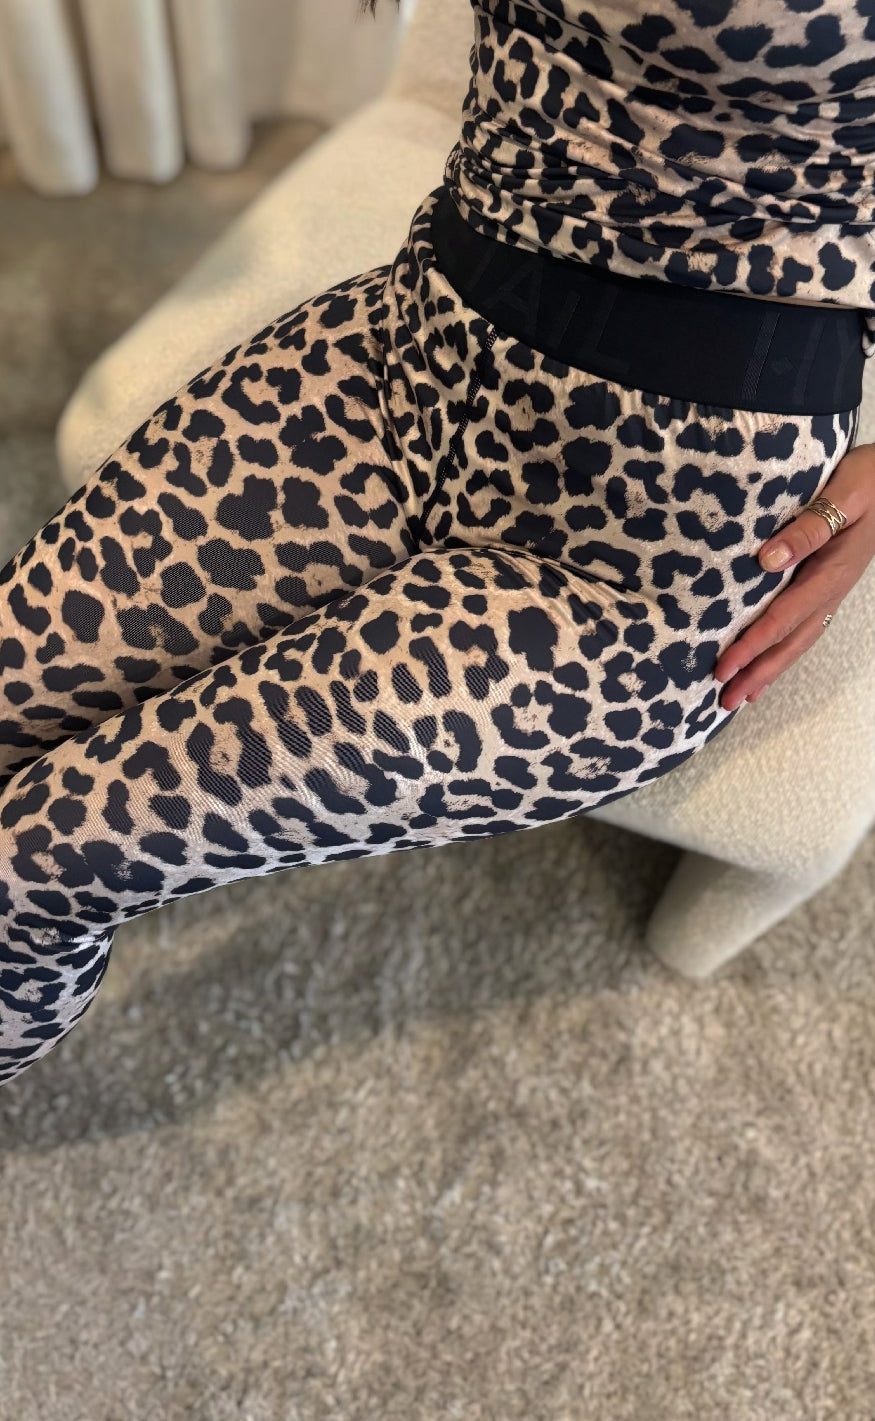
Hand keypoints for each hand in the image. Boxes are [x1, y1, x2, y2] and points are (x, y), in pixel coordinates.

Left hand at [714, 441, 874, 710]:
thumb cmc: (869, 480)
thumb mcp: (842, 495)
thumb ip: (808, 529)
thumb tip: (767, 560)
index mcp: (830, 573)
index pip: (782, 618)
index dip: (751, 646)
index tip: (723, 667)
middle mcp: (830, 591)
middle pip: (789, 643)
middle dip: (756, 673)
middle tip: (724, 701)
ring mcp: (831, 593)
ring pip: (797, 642)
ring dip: (768, 671)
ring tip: (741, 697)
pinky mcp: (828, 587)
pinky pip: (803, 629)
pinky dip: (783, 653)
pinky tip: (766, 667)